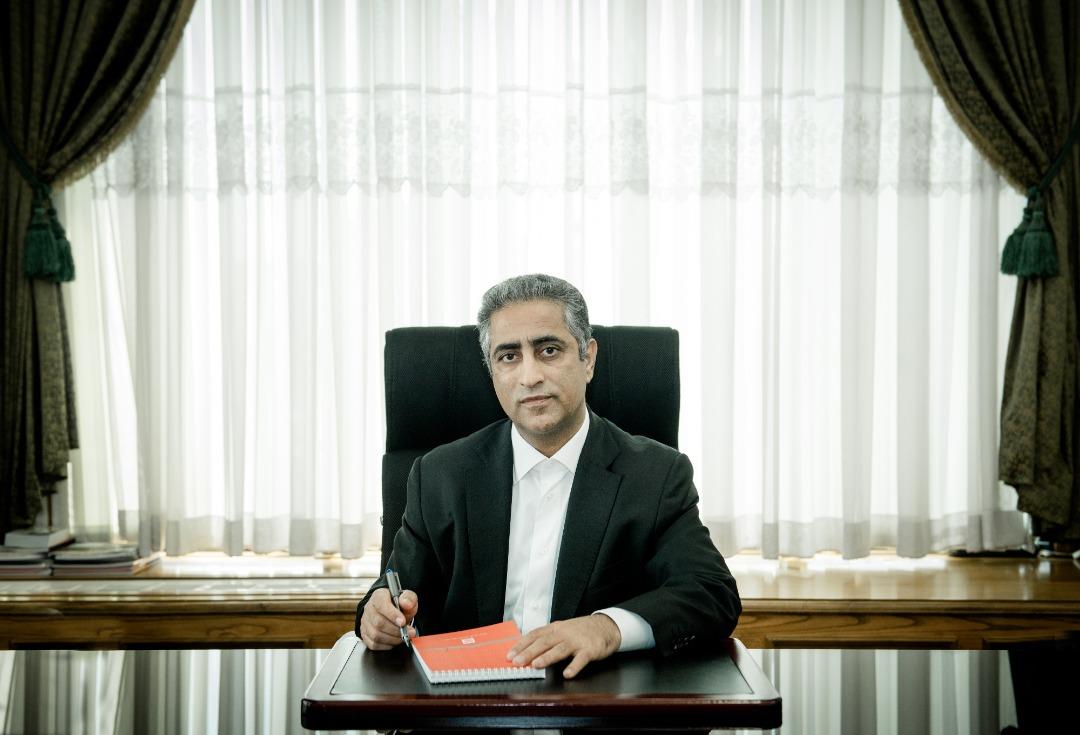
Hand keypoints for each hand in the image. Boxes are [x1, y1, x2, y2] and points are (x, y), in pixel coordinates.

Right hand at [359, 587, 417, 650]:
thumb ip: (409, 598)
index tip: (403, 622)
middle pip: (379, 622)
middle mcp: (369, 608)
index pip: (381, 604)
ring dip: (393, 639)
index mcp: (378, 596)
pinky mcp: (365, 634)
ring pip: (376, 635)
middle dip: (396, 630)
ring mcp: (365, 622)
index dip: (392, 614)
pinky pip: (374, 644)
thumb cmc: (400, 605)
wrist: (394, 612)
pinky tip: (394, 640)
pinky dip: (386, 645)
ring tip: (403, 637)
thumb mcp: (408, 598)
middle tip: (409, 632)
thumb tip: (406, 603)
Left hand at [506, 614, 621, 678]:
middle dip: (529, 652)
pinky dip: (574, 666)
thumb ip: (546, 638)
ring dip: (547, 657)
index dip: (521, 645)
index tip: (510, 655)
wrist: (605, 626)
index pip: (534, 635)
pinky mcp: (589, 650)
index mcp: (555, 628)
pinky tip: (567, 674)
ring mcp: (577, 641)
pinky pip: (581, 659)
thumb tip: (525, 650)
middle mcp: (564, 633)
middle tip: (517, 662)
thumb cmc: (580, 631)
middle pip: (544, 642)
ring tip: (536, 665)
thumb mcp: (562, 629)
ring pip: (560, 649)